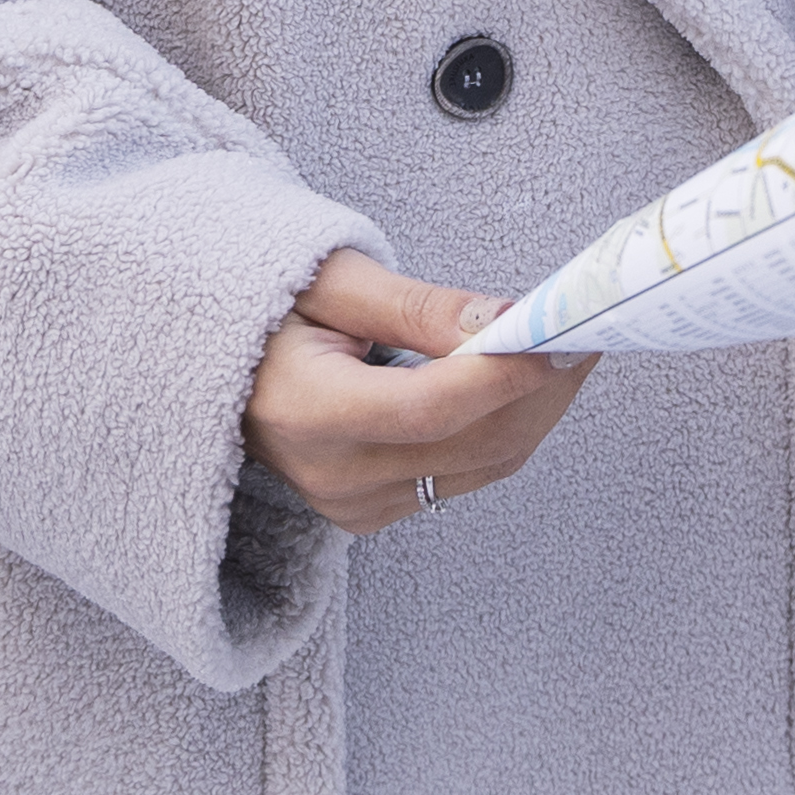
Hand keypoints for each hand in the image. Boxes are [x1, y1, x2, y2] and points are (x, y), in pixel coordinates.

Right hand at [241, 253, 596, 534]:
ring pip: (482, 468)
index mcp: (307, 409)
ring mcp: (352, 504)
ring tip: (563, 349)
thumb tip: (501, 321)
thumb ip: (416, 306)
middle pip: (474, 445)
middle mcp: (332, 473)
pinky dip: (501, 431)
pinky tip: (515, 385)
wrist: (209, 370)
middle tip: (586, 329)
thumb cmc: (263, 309)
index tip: (564, 333)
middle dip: (543, 389)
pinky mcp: (369, 513)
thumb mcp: (329, 280)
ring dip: (534, 410)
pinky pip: (461, 479)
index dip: (506, 374)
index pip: (431, 407)